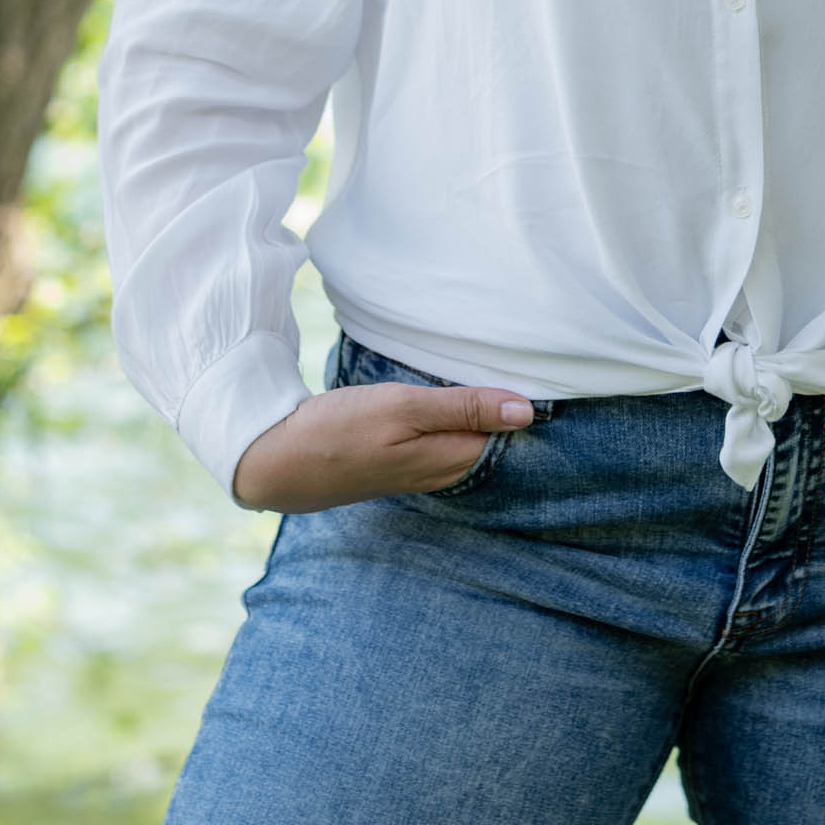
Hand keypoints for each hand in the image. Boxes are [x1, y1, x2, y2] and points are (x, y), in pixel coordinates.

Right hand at [230, 379, 536, 511]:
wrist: (279, 461)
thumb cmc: (340, 432)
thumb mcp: (404, 409)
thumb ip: (465, 407)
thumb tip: (528, 411)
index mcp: (455, 458)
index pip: (515, 429)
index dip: (529, 397)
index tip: (545, 363)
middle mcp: (447, 469)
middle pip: (497, 433)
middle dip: (512, 402)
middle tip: (529, 355)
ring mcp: (425, 468)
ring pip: (471, 433)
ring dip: (483, 405)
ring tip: (497, 364)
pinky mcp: (405, 461)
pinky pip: (447, 435)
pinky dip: (457, 413)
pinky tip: (454, 391)